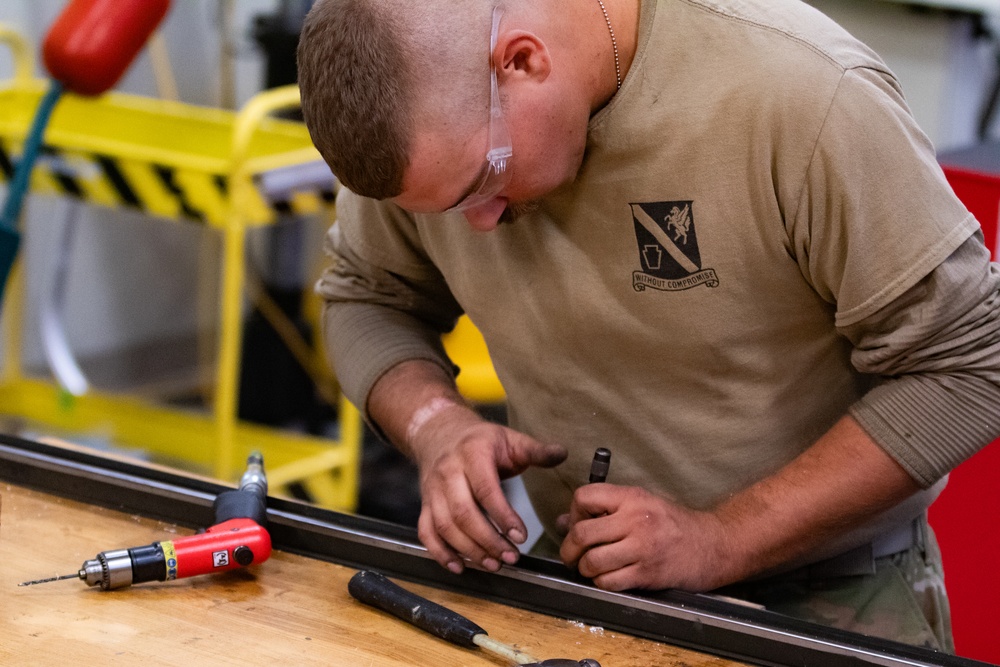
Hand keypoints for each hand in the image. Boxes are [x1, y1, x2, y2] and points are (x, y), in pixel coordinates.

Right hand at [411, 406, 566, 574]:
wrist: (439, 433)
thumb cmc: (480, 440)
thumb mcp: (509, 438)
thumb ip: (535, 450)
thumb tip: (562, 454)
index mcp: (472, 453)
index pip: (486, 490)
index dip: (503, 516)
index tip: (521, 536)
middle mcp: (448, 472)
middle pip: (463, 513)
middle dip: (487, 540)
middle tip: (511, 557)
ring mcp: (433, 490)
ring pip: (445, 525)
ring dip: (468, 550)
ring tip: (493, 565)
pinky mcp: (425, 504)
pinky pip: (426, 532)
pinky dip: (439, 552)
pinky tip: (459, 566)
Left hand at [558, 484, 735, 591]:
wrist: (713, 545)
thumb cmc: (674, 524)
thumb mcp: (641, 505)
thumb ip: (604, 511)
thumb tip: (563, 522)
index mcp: (632, 497)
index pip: (584, 497)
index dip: (574, 513)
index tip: (579, 524)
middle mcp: (635, 519)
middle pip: (582, 533)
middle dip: (569, 548)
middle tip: (572, 555)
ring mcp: (642, 548)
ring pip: (592, 561)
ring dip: (584, 569)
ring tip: (589, 568)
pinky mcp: (647, 574)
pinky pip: (608, 582)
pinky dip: (601, 583)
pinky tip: (607, 578)